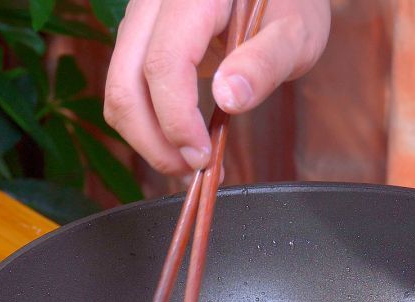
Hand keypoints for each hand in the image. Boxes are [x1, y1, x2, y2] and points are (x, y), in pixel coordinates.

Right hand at [104, 0, 330, 175]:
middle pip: (125, 81)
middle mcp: (153, 2)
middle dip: (153, 139)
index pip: (164, 62)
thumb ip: (265, 63)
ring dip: (148, 136)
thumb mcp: (296, 32)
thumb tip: (228, 99)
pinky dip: (150, 121)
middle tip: (192, 171)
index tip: (202, 157)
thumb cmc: (290, 3)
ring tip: (191, 163)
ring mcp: (140, 19)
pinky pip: (128, 85)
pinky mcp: (141, 37)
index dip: (177, 118)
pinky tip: (184, 141)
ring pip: (119, 88)